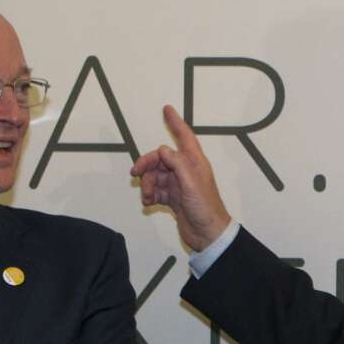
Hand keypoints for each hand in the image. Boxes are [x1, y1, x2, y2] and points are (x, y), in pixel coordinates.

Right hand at [131, 105, 231, 250]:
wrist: (207, 234)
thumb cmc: (205, 208)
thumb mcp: (191, 183)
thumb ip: (177, 163)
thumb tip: (163, 150)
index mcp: (194, 162)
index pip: (184, 136)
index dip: (175, 122)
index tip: (167, 109)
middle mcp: (186, 171)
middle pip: (161, 158)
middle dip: (147, 164)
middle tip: (135, 173)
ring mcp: (179, 184)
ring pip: (155, 175)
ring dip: (147, 184)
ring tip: (146, 197)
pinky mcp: (174, 198)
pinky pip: (156, 190)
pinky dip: (149, 195)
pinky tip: (148, 203)